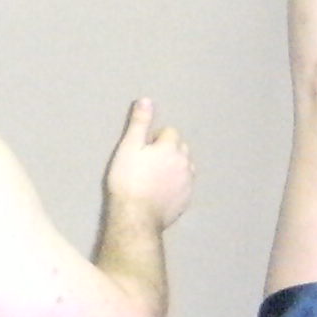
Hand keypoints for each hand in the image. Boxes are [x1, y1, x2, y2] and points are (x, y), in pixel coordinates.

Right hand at [104, 99, 192, 227]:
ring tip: (155, 177)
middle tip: (147, 163)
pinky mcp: (186, 200)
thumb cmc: (128, 180)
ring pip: (185, 166)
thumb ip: (139, 123)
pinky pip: (184, 185)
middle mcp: (185, 162)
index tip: (142, 150)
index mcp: (171, 147)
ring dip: (174, 166)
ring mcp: (188, 182)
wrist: (135, 217)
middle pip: (180, 147)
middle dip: (168, 150)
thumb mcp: (128, 148)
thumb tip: (146, 100)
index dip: (154, 138)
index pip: (169, 132)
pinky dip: (176, 184)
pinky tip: (161, 191)